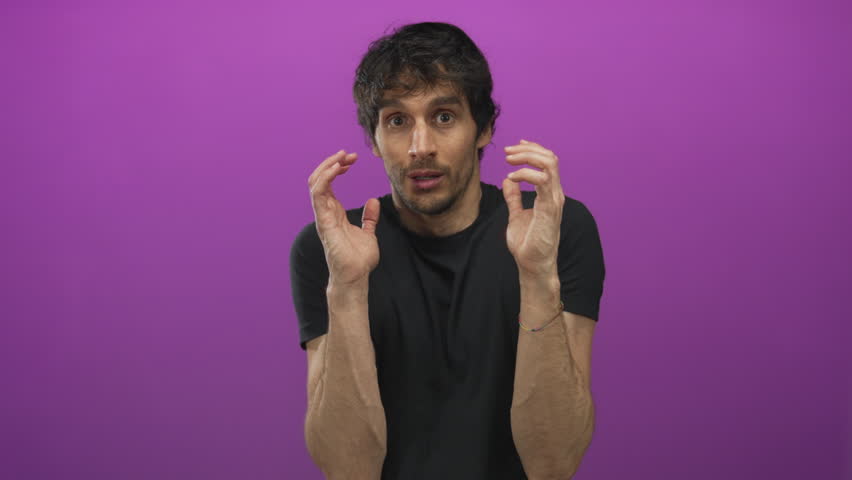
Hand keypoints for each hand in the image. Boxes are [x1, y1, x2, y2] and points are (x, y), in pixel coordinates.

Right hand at [309, 149, 379, 285]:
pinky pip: (318, 194)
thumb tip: (373, 202)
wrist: (356, 276)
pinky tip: (338, 168)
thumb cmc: (359, 259)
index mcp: (334, 212)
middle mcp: (325, 212)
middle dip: (332, 163)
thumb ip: (369, 218)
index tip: (352, 159)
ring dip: (328, 166)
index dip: (338, 168)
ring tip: (343, 157)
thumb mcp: (368, 232)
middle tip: (349, 155)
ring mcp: (323, 216)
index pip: (328, 183)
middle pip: (319, 179)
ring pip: (315, 183)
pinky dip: (326, 177)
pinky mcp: (324, 221)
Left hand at [502, 140, 564, 275]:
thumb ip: (514, 198)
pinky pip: (542, 181)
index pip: (548, 162)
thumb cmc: (527, 244)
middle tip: (507, 152)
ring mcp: (554, 200)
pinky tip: (511, 178)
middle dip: (528, 150)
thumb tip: (507, 181)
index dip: (533, 149)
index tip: (514, 147)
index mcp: (550, 194)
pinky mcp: (549, 209)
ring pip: (549, 164)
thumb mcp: (516, 215)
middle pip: (550, 158)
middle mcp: (555, 194)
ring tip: (508, 160)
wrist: (533, 265)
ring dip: (527, 157)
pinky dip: (525, 174)